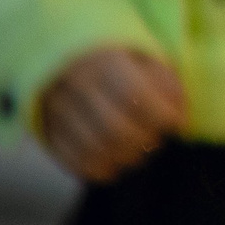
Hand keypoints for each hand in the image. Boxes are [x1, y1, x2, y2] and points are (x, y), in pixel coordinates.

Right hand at [35, 47, 186, 181]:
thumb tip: (180, 120)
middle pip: (113, 128)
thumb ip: (167, 84)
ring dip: (123, 159)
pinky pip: (69, 159)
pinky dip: (97, 169)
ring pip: (91, 149)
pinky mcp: (43, 128)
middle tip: (156, 142)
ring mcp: (53, 108)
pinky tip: (114, 163)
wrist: (65, 54)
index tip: (176, 123)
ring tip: (137, 152)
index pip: (133, 93)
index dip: (161, 115)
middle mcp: (73, 83)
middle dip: (144, 142)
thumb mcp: (146, 56)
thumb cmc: (117, 58)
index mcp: (102, 59)